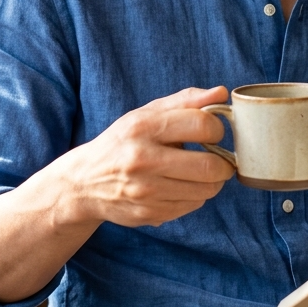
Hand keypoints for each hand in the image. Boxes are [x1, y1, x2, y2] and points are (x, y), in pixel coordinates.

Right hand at [0, 86, 234, 301]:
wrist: (84, 182)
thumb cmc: (123, 142)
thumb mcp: (147, 114)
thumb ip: (186, 101)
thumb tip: (221, 92)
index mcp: (143, 127)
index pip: (203, 126)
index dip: (218, 129)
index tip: (214, 132)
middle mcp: (142, 160)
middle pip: (210, 166)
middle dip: (224, 163)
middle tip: (219, 158)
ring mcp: (145, 191)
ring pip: (206, 190)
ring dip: (212, 181)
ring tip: (200, 172)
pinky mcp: (149, 214)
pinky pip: (192, 206)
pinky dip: (194, 196)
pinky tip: (181, 186)